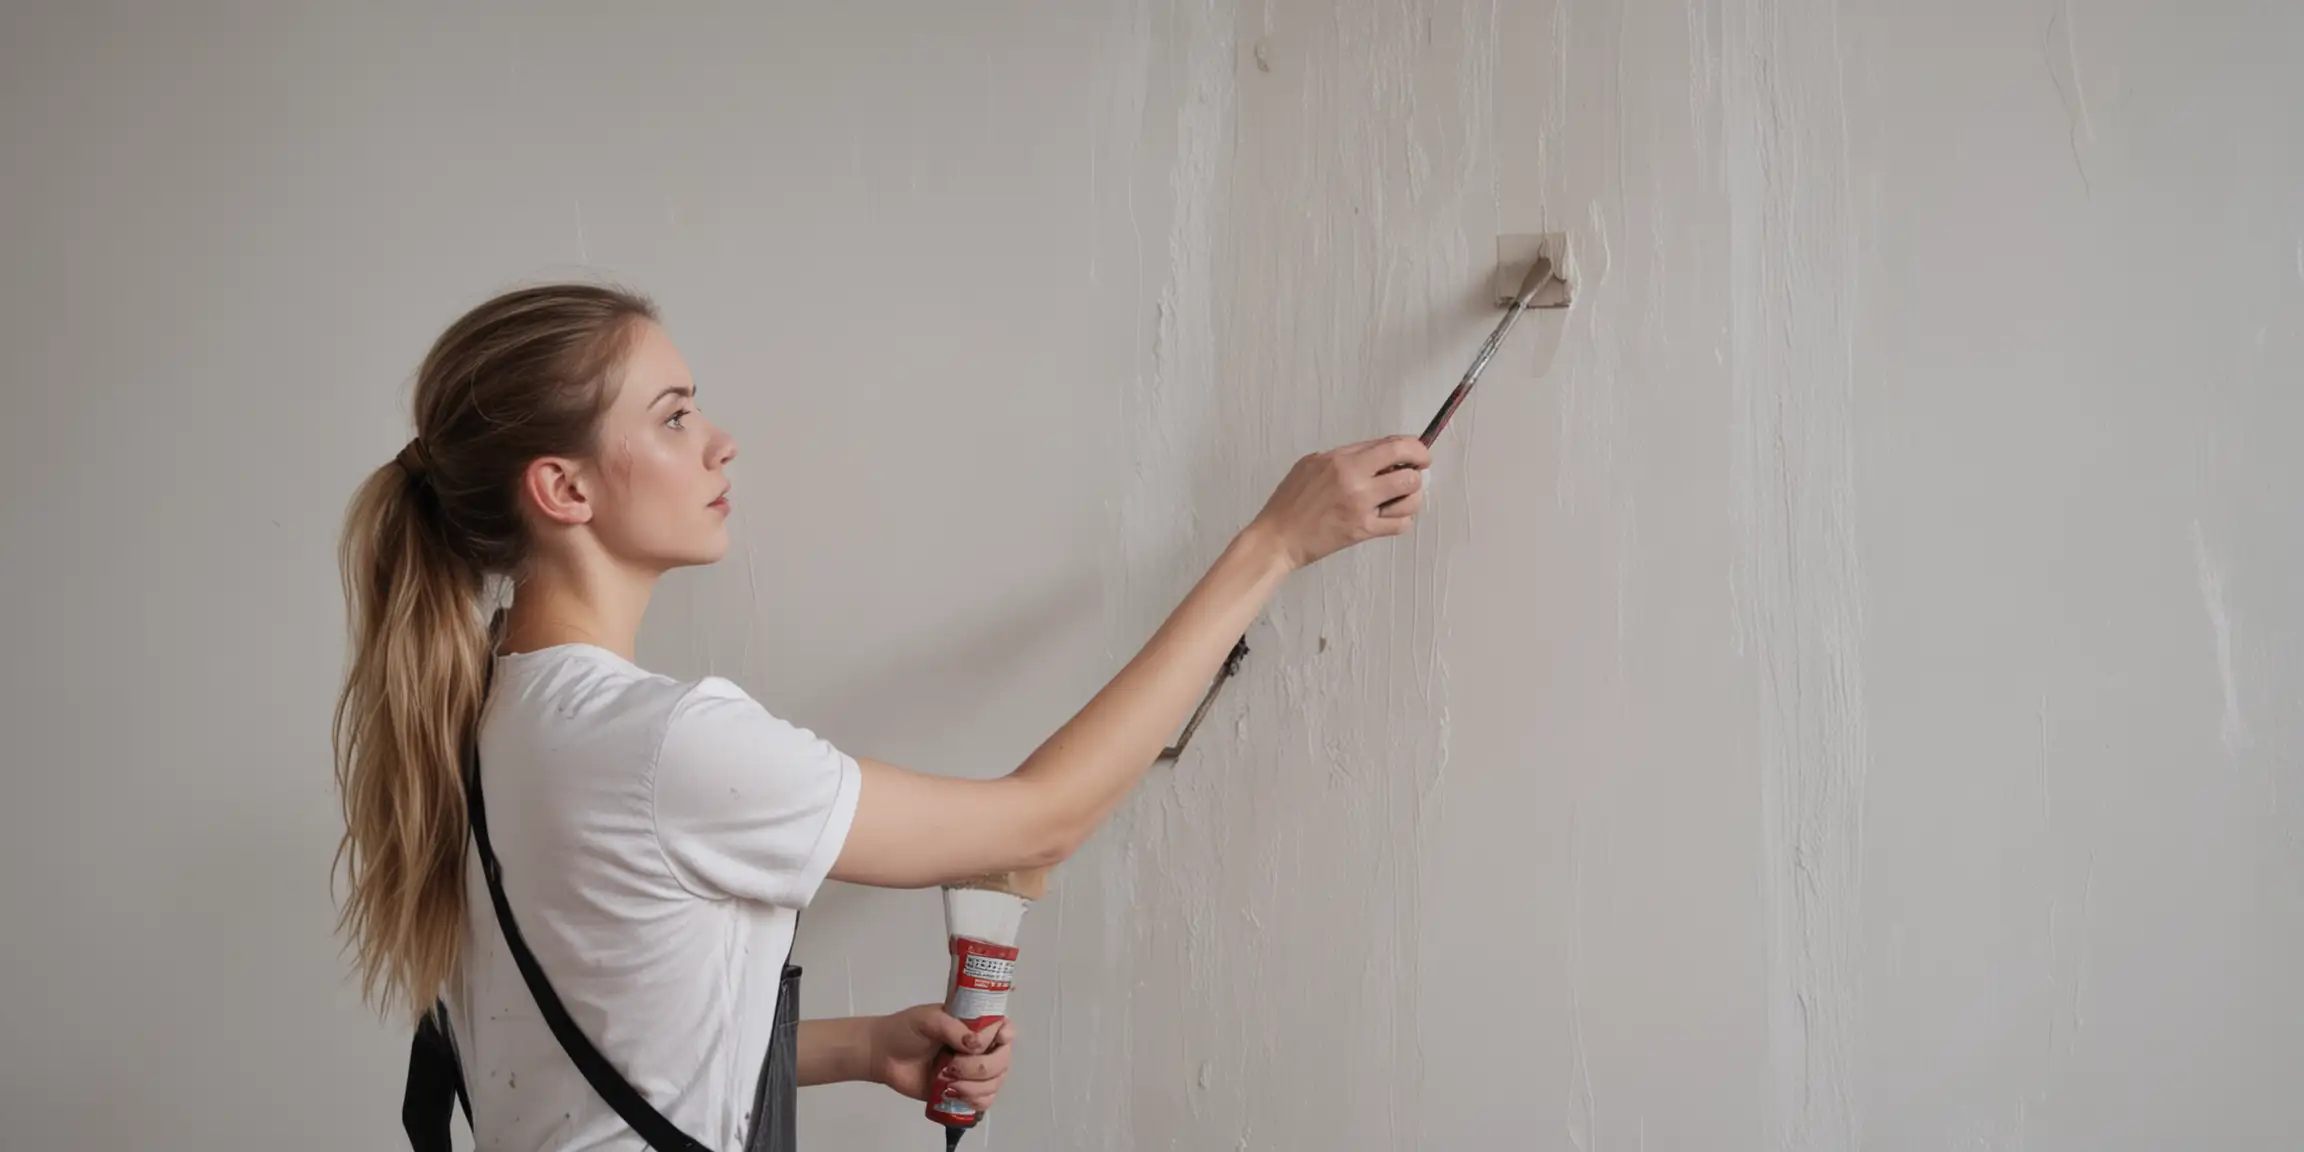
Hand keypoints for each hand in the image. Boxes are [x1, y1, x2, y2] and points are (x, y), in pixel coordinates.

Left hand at [868, 1005, 1016, 1112]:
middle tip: (954, 1066)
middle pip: (1002, 1060)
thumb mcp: (928, 1019)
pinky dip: (974, 1100)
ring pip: (995, 1083)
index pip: (1004, 1028)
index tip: (997, 1040)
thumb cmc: (904, 1031)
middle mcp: (979, 1048)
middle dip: (982, 1067)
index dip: (1006, 1035)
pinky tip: (955, 1093)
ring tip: (948, 1081)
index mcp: (973, 1025)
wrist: (882, 1056)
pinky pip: (984, 1101)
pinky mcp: (963, 1092)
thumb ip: (953, 1028)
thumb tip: (976, 1044)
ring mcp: (972, 1071)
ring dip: (975, 1086)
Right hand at [1246, 435, 1430, 569]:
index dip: (1414, 448)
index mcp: (1341, 461)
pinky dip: (1402, 520)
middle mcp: (1355, 482)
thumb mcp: (1312, 464)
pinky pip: (1401, 524)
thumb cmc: (1290, 501)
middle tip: (1413, 475)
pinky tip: (1391, 516)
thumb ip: (1345, 455)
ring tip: (1401, 498)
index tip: (1418, 454)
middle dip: (1417, 472)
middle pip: (1409, 473)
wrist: (1278, 537)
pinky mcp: (1363, 531)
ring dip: (1412, 497)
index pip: (1393, 447)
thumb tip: (1378, 452)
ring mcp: (1361, 508)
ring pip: (1410, 499)